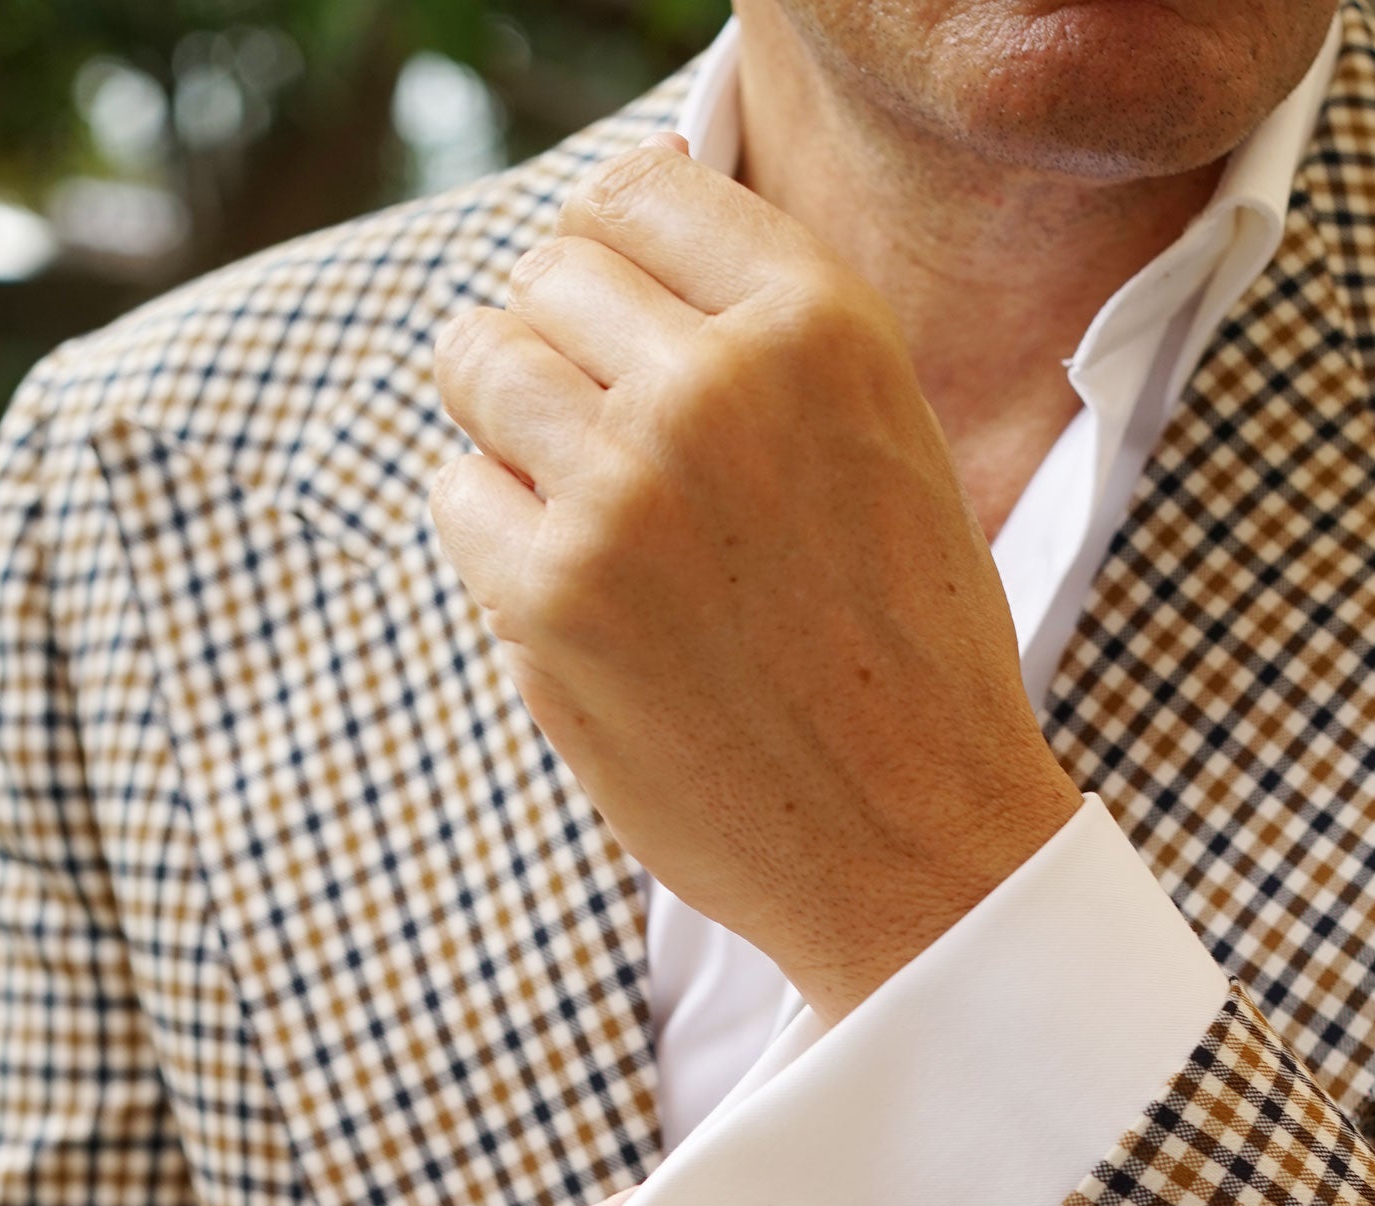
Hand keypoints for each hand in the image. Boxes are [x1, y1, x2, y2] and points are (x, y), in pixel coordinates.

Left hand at [429, 138, 1079, 1016]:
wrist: (917, 846)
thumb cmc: (906, 651)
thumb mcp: (888, 440)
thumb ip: (765, 334)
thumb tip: (600, 253)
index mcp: (820, 327)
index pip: (639, 190)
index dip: (618, 256)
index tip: (633, 324)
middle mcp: (714, 388)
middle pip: (546, 275)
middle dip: (564, 346)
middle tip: (618, 445)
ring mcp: (619, 493)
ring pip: (479, 364)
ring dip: (513, 426)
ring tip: (592, 509)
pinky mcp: (548, 602)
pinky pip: (457, 495)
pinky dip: (498, 536)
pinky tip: (586, 596)